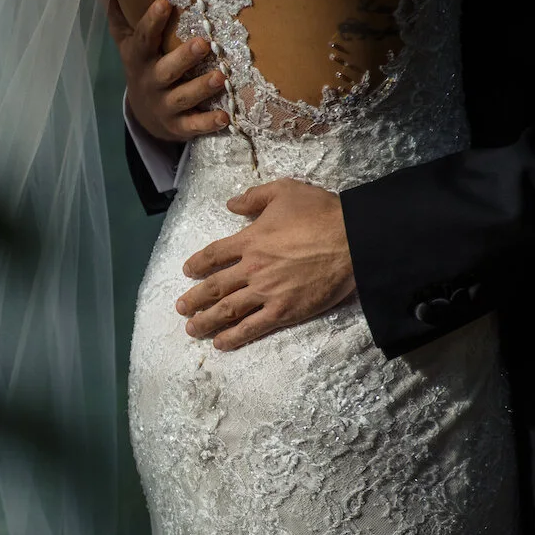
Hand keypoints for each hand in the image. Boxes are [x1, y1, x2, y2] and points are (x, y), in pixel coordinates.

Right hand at [94, 0, 229, 142]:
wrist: (144, 115)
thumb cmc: (142, 66)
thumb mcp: (127, 41)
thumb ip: (116, 10)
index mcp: (139, 58)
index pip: (143, 38)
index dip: (152, 21)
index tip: (165, 1)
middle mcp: (150, 82)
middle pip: (165, 70)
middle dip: (183, 57)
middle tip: (203, 42)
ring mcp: (163, 105)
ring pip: (182, 97)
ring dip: (200, 88)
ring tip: (220, 76)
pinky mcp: (176, 125)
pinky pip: (191, 126)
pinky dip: (207, 123)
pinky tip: (224, 117)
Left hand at [176, 178, 356, 349]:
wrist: (353, 240)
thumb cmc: (321, 213)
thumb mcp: (285, 191)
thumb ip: (254, 197)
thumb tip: (231, 204)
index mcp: (249, 240)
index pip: (213, 255)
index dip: (197, 264)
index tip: (187, 271)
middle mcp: (251, 268)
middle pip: (214, 287)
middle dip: (194, 299)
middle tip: (181, 309)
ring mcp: (266, 292)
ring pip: (227, 310)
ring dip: (205, 321)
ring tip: (192, 329)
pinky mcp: (283, 311)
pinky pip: (252, 327)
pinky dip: (233, 337)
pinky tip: (219, 343)